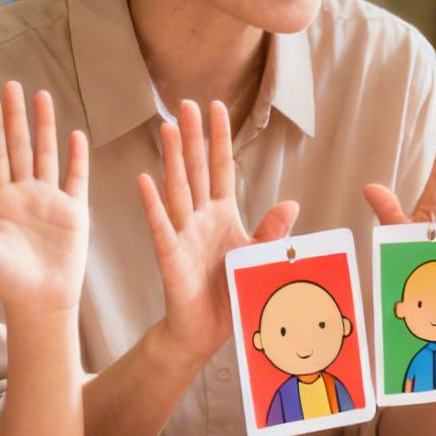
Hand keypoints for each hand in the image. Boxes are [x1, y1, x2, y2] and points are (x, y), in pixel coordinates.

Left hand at [0, 82, 90, 313]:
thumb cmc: (7, 280)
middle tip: (12, 84)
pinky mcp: (74, 210)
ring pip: (46, 154)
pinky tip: (75, 135)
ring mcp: (49, 200)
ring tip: (42, 96)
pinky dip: (76, 156)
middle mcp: (23, 194)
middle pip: (19, 146)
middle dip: (15, 116)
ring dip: (44, 126)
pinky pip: (76, 177)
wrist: (42, 300)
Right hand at [137, 100, 298, 359]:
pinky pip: (162, 227)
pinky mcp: (171, 257)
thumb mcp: (257, 257)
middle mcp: (200, 219)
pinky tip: (144, 181)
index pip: (221, 168)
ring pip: (178, 189)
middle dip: (192, 137)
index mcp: (222, 215)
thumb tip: (291, 203)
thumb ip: (271, 230)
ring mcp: (183, 235)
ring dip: (171, 158)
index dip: (219, 138)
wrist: (204, 332)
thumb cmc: (227, 292)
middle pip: (196, 169)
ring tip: (166, 127)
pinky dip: (152, 205)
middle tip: (186, 103)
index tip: (217, 107)